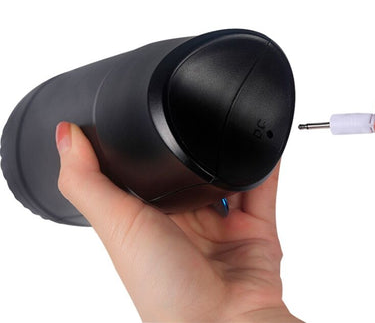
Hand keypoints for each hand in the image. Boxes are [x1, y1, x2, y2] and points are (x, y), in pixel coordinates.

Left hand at [55, 122, 302, 322]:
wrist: (223, 321)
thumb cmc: (164, 289)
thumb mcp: (115, 225)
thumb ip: (86, 180)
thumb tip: (64, 134)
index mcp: (150, 221)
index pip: (146, 173)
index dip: (145, 149)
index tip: (143, 117)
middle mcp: (186, 222)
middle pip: (191, 172)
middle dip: (193, 148)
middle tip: (194, 118)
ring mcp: (224, 225)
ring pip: (229, 175)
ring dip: (231, 152)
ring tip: (230, 125)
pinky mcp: (257, 228)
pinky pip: (264, 186)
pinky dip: (267, 164)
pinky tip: (263, 141)